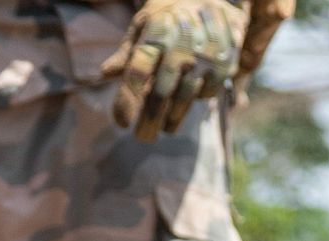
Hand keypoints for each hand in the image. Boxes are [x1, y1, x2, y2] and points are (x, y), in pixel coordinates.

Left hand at [101, 0, 246, 141]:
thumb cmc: (168, 15)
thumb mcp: (143, 26)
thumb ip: (127, 52)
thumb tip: (104, 74)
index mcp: (154, 35)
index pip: (135, 74)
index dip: (127, 101)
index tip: (121, 123)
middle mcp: (178, 46)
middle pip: (160, 93)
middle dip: (150, 119)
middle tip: (143, 138)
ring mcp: (203, 56)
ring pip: (185, 97)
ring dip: (173, 117)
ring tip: (164, 129)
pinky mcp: (224, 63)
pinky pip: (207, 92)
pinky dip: (197, 101)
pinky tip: (188, 104)